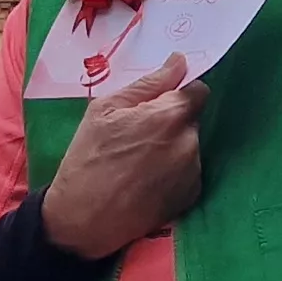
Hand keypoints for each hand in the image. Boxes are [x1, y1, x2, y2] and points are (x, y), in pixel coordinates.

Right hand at [36, 55, 207, 259]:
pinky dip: (173, 171)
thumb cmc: (88, 157)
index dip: (178, 94)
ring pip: (189, 145)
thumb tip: (179, 61)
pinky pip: (188, 171)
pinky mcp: (191, 196)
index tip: (157, 104)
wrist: (83, 219)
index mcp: (170, 116)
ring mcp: (193, 172)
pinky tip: (147, 180)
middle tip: (137, 136)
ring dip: (173, 147)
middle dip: (171, 122)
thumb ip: (148, 83)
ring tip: (139, 162)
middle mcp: (189, 142)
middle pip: (191, 120)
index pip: (198, 90)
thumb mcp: (105, 110)